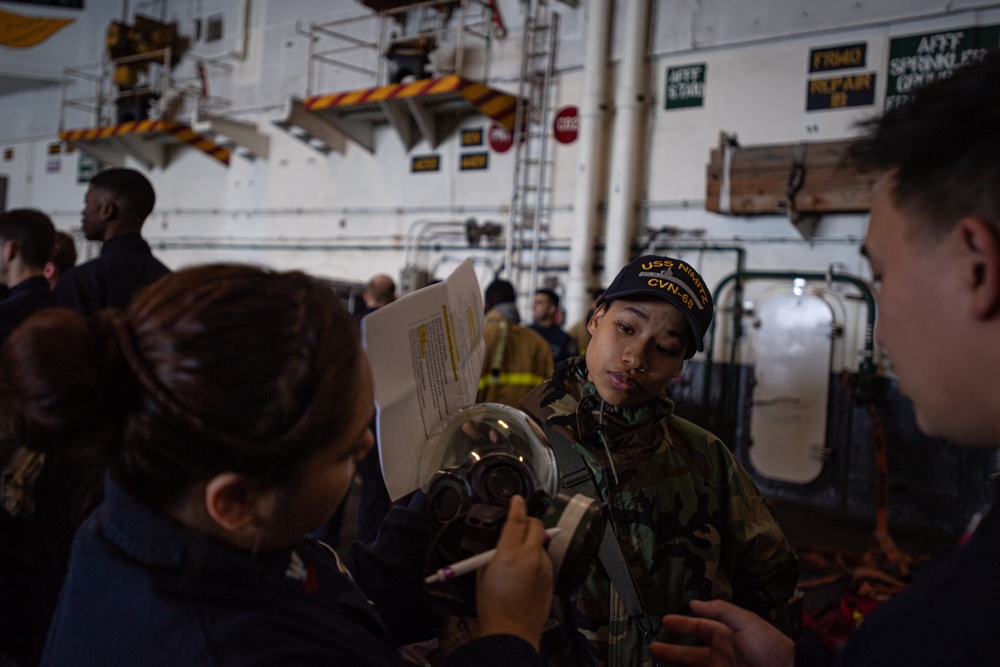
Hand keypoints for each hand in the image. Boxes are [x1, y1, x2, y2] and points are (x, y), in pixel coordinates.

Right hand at [475, 495, 552, 649]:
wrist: (512, 631)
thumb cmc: (493, 606)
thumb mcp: (482, 574)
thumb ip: (493, 554)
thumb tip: (499, 544)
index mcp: (509, 553)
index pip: (517, 520)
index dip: (517, 506)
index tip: (517, 500)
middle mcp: (530, 556)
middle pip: (536, 526)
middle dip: (528, 522)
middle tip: (519, 527)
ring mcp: (544, 567)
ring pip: (541, 544)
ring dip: (532, 544)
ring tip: (518, 561)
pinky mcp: (551, 578)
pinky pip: (545, 561)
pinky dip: (537, 561)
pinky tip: (525, 575)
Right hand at [648, 599, 793, 666]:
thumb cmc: (770, 646)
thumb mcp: (746, 622)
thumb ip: (720, 611)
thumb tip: (694, 603)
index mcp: (726, 635)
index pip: (699, 627)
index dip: (682, 624)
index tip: (664, 621)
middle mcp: (722, 653)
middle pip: (691, 653)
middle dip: (671, 651)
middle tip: (652, 649)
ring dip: (676, 666)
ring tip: (657, 664)